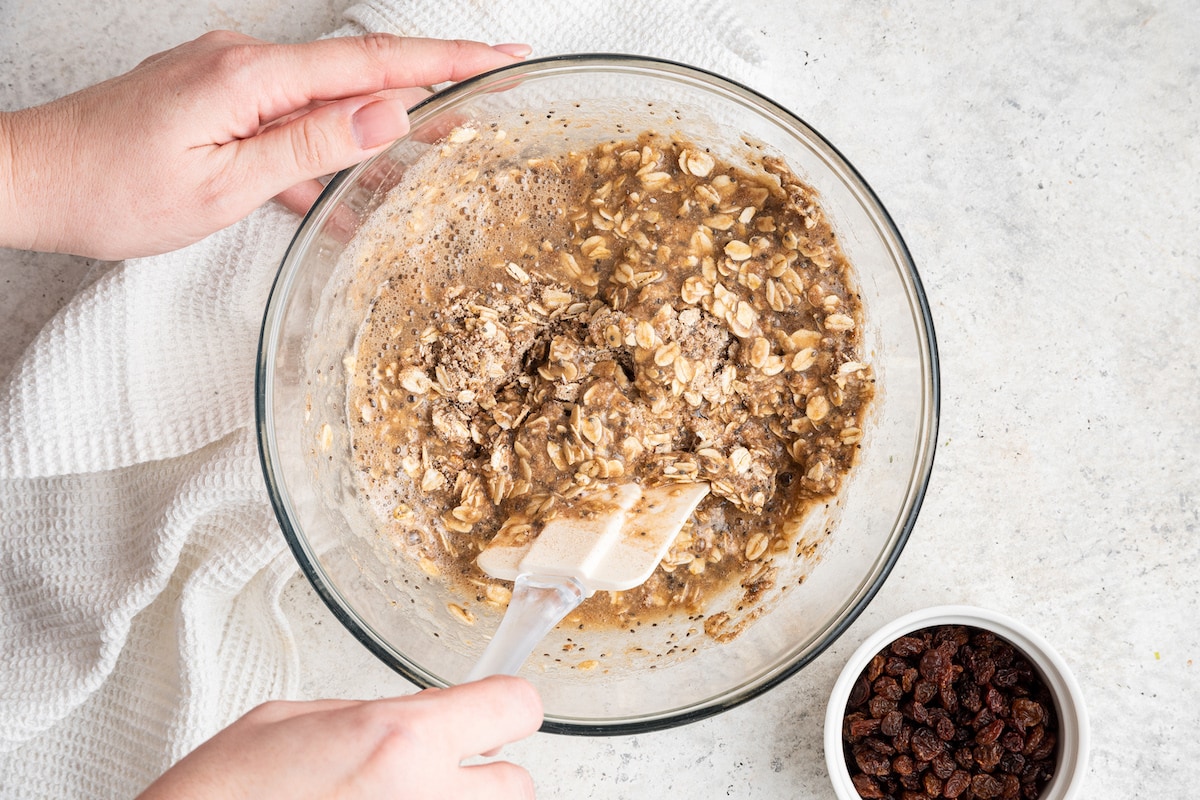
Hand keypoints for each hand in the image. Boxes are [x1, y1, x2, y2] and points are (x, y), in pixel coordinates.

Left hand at [0, 31, 528, 259]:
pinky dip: (326, 158)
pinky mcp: (219, 106)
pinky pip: (289, 127)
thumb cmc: (111, 188)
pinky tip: (352, 194)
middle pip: (359, 75)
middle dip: (431, 87)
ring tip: (444, 143)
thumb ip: (310, 147)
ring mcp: (231, 83)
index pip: (371, 63)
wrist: (33, 181)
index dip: (443, 61)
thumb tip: (386, 117)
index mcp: (250, 76)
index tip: (498, 55)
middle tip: (493, 94)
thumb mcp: (223, 183)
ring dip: (384, 127)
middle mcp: (245, 65)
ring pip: (328, 104)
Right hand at [135, 676, 542, 799]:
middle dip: (480, 778)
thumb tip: (417, 720)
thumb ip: (373, 717)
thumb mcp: (289, 723)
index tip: (492, 713)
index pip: (513, 707)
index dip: (502, 707)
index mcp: (400, 741)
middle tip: (434, 778)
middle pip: (516, 784)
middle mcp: (426, 799)